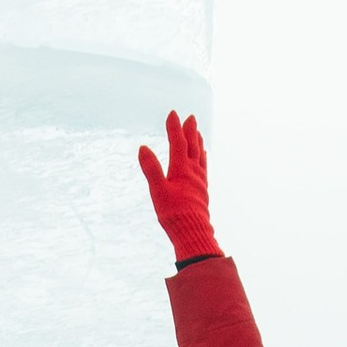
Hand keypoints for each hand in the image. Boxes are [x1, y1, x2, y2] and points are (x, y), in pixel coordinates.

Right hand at [136, 110, 216, 262]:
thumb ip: (151, 169)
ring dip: (198, 142)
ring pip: (200, 156)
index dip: (174, 128)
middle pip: (193, 146)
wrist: (193, 233)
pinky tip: (202, 158)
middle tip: (190, 117)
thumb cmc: (173, 214)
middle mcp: (193, 172)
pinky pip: (203, 167)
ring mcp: (199, 181)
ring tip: (198, 132)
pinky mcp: (202, 190)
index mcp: (182, 170)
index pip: (178, 143)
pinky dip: (202, 157)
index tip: (172, 113)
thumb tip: (143, 148)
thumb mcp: (157, 191)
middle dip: (190, 131)